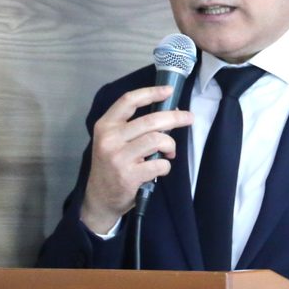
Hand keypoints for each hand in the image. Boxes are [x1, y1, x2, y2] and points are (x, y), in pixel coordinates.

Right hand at [80, 85, 193, 233]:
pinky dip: (166, 166)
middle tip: (189, 118)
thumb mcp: (113, 141)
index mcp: (105, 125)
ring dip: (170, 145)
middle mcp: (109, 139)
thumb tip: (170, 111)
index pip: (129, 100)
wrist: (99, 198)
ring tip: (170, 152)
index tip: (169, 90)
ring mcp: (118, 157)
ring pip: (157, 140)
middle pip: (150, 120)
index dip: (151, 92)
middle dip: (175, 118)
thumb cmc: (111, 166)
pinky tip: (161, 168)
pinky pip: (159, 164)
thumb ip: (135, 127)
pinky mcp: (128, 175)